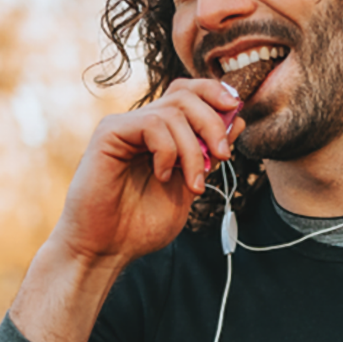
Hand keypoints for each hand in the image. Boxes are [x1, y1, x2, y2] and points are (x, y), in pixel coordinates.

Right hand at [51, 77, 241, 266]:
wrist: (106, 249)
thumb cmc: (140, 226)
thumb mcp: (189, 186)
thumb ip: (209, 155)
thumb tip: (236, 120)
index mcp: (160, 135)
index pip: (188, 93)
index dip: (214, 93)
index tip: (235, 108)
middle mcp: (141, 125)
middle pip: (185, 95)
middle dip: (213, 123)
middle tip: (223, 156)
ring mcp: (124, 127)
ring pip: (172, 111)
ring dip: (193, 150)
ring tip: (193, 184)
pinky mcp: (109, 133)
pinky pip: (151, 124)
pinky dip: (167, 151)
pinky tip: (162, 176)